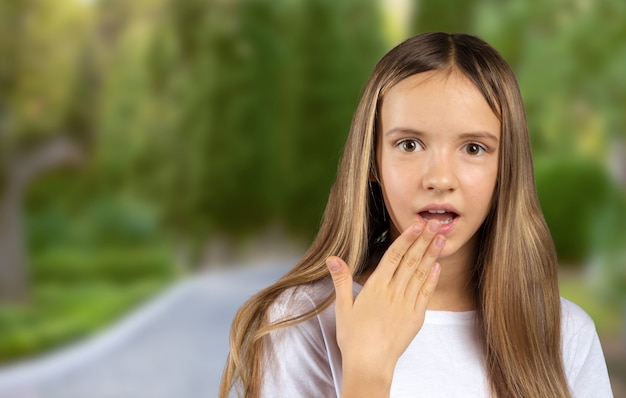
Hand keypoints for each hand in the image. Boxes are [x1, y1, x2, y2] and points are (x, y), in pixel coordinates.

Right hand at [326, 220, 444, 395]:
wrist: (369, 364)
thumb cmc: (353, 337)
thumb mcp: (343, 306)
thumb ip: (341, 280)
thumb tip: (332, 258)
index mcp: (376, 287)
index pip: (394, 256)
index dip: (407, 239)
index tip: (417, 225)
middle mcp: (393, 293)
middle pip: (411, 261)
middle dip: (424, 240)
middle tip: (436, 223)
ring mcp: (407, 305)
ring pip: (421, 274)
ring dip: (432, 255)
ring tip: (441, 238)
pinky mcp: (416, 318)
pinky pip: (426, 294)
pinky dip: (432, 279)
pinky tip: (437, 267)